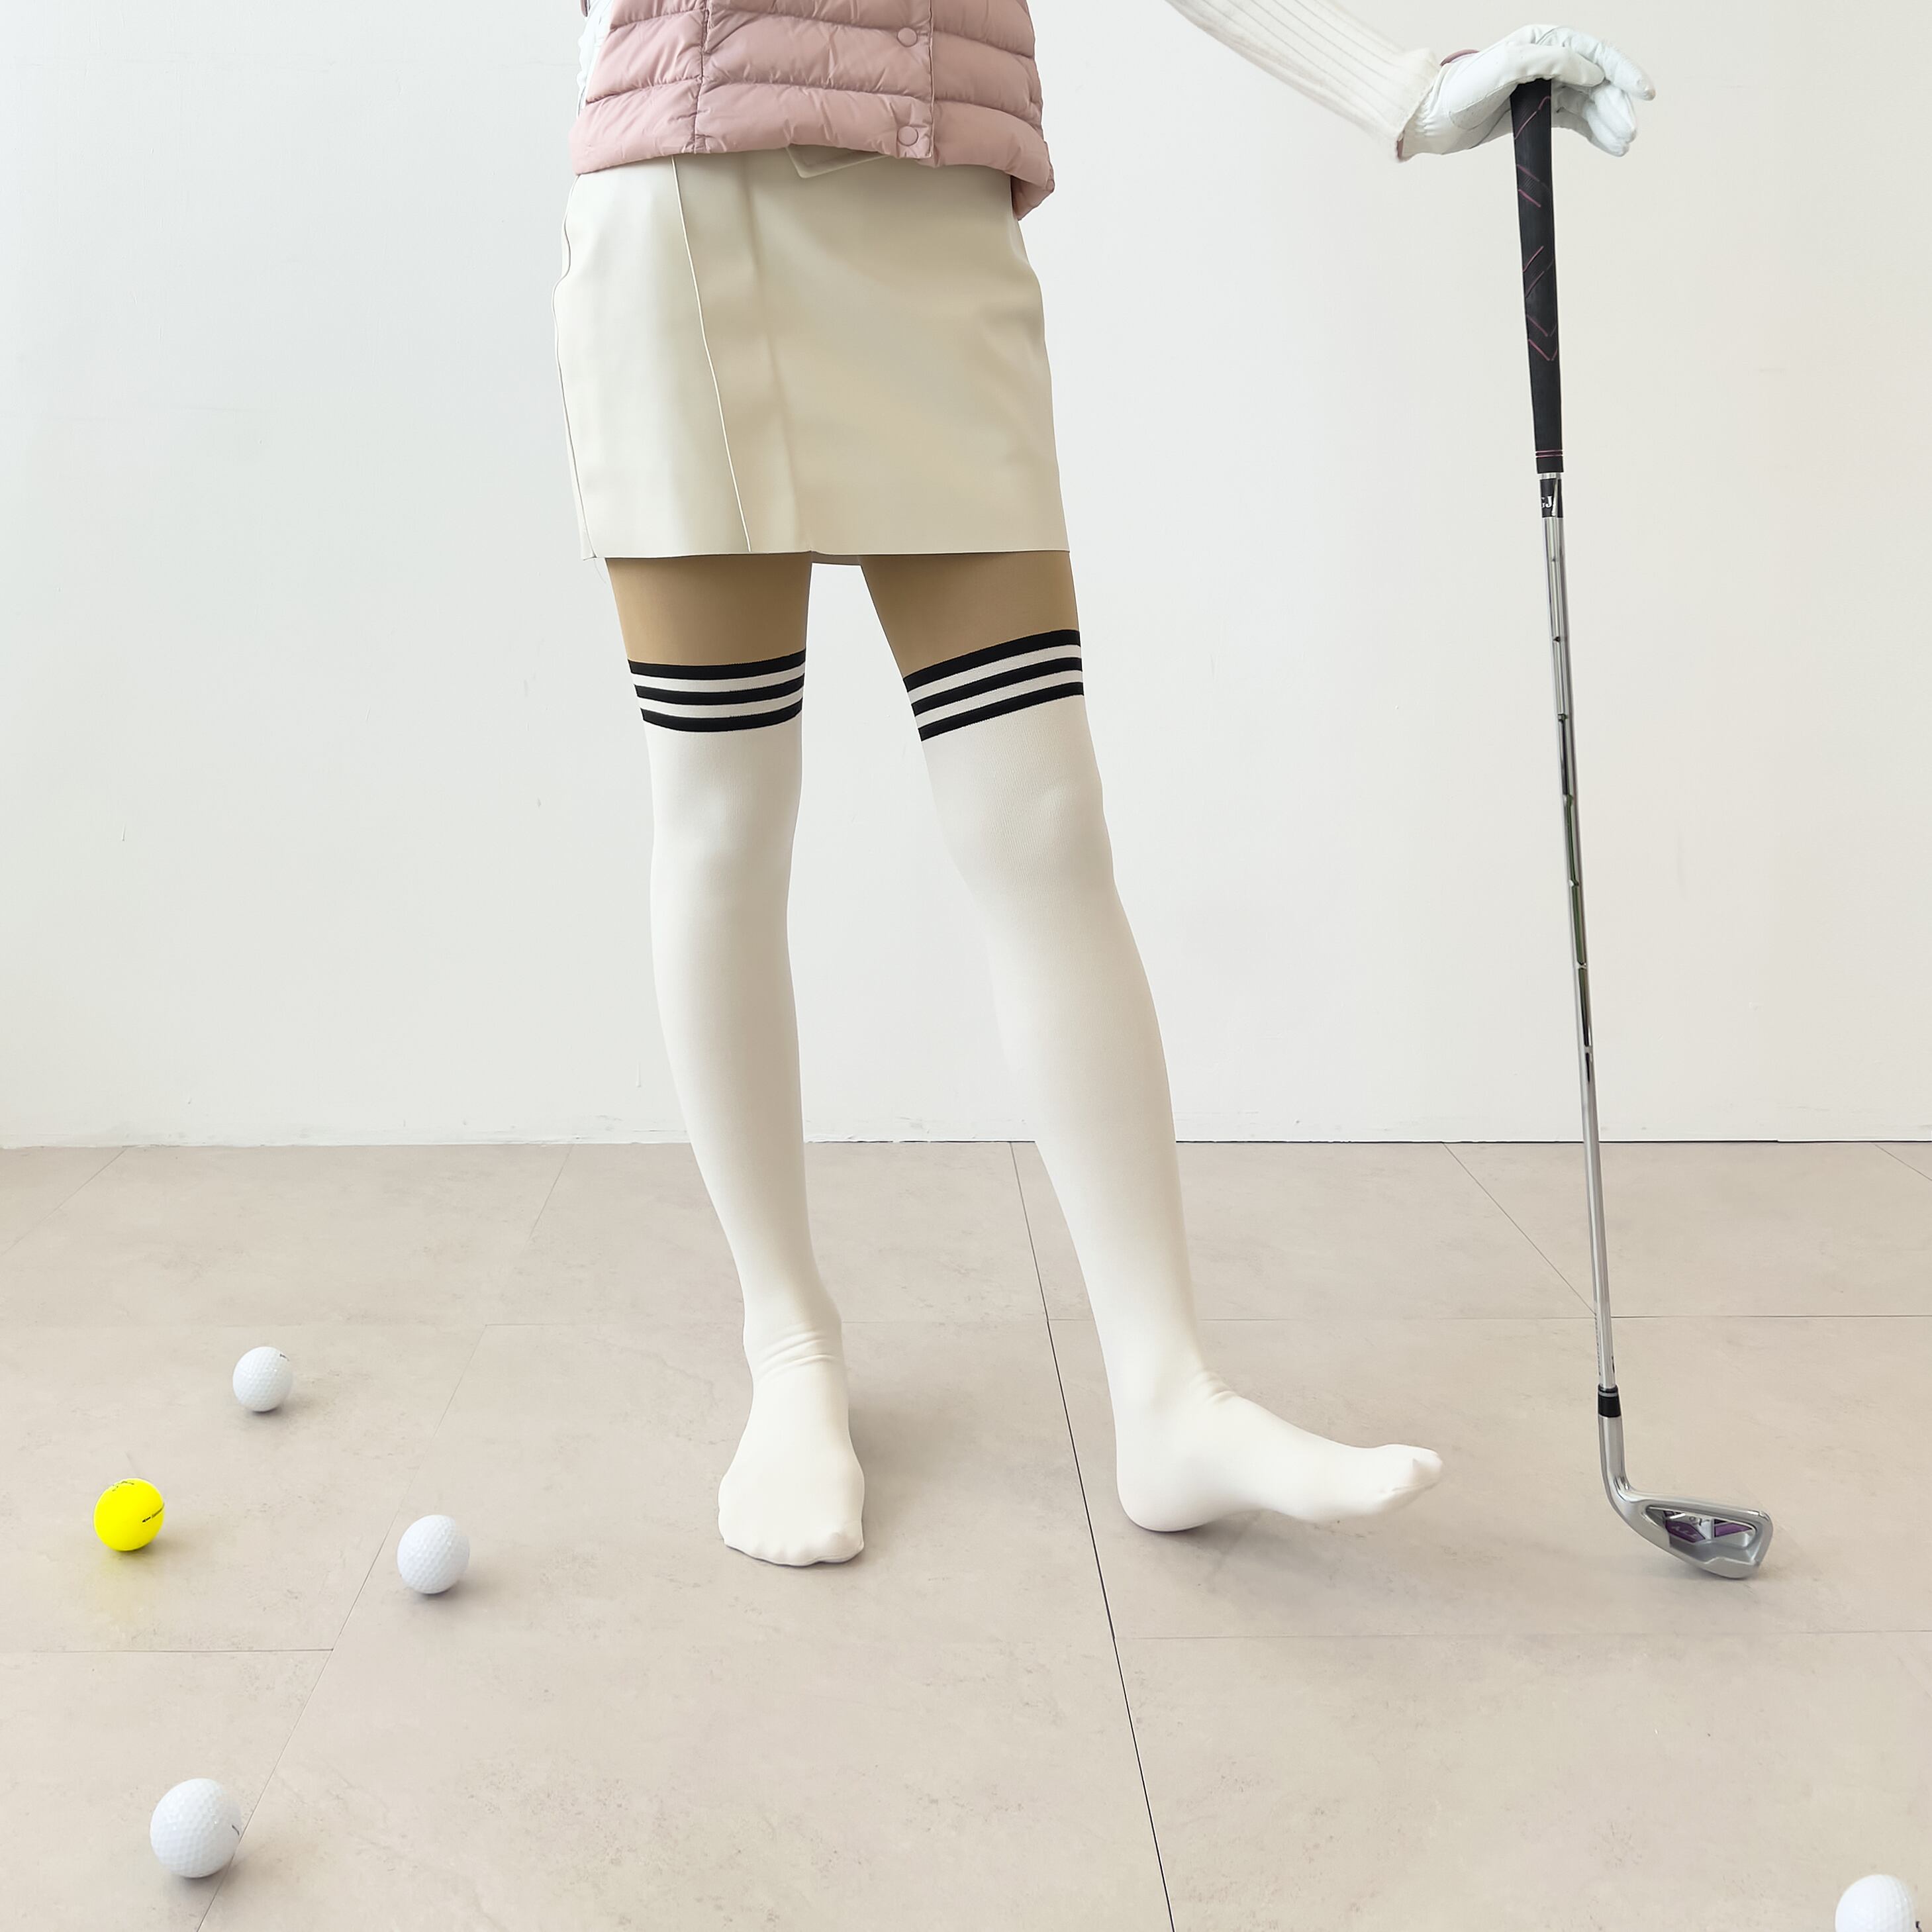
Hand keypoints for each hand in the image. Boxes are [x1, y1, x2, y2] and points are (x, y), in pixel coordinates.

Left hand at [1400, 25, 1652, 158]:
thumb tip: (1592, 72)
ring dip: (1608, 122)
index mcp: (1545, 41)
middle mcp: (1550, 61)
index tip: (1644, 93)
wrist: (1432, 120)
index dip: (1623, 72)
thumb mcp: (1505, 66)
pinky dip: (1594, 132)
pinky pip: (1575, 121)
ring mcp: (1545, 89)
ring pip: (1589, 104)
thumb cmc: (1462, 89)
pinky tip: (1610, 146)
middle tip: (1630, 133)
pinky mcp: (1538, 114)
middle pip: (1597, 82)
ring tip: (1624, 144)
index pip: (1596, 54)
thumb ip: (1549, 61)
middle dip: (1617, 106)